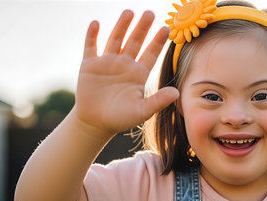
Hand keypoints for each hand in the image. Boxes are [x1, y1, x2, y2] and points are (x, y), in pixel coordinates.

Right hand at [75, 10, 178, 133]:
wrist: (95, 123)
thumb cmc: (120, 118)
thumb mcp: (142, 111)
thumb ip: (158, 101)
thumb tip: (177, 93)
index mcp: (138, 74)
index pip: (151, 53)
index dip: (157, 41)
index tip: (166, 28)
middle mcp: (124, 64)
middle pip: (135, 41)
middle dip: (142, 27)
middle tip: (150, 13)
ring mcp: (107, 62)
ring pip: (115, 39)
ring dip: (122, 26)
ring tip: (129, 12)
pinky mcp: (89, 65)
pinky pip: (91, 46)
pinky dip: (92, 35)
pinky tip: (96, 23)